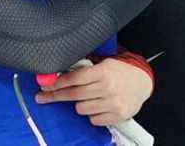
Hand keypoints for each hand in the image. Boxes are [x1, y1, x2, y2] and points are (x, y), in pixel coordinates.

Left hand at [35, 57, 153, 125]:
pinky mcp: (117, 116)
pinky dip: (92, 114)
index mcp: (103, 72)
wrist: (142, 82)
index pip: (75, 78)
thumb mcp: (102, 64)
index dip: (58, 82)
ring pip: (81, 109)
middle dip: (56, 95)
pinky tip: (98, 106)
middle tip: (42, 97)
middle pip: (74, 95)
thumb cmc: (118, 71)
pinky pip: (93, 120)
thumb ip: (83, 70)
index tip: (44, 85)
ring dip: (79, 104)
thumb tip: (57, 75)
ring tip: (87, 97)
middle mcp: (107, 88)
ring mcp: (113, 103)